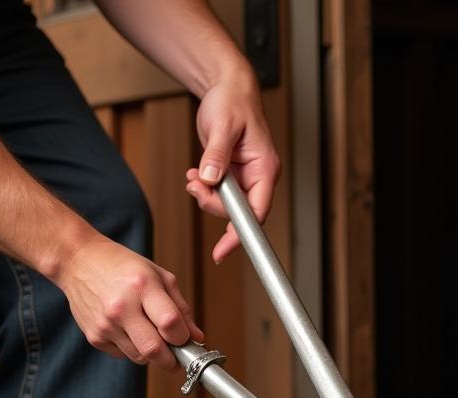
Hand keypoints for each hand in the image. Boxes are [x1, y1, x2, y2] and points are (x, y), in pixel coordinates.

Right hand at [55, 232, 202, 369]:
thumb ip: (181, 308)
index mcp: (142, 286)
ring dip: (152, 353)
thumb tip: (197, 337)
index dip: (184, 338)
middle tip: (176, 355)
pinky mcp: (94, 336)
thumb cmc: (122, 266)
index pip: (170, 325)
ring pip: (141, 358)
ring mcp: (105, 324)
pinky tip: (129, 330)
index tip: (185, 338)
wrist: (77, 260)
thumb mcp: (159, 276)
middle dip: (172, 360)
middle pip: (155, 351)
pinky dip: (132, 349)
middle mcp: (121, 307)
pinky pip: (123, 355)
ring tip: (150, 334)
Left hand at [186, 68, 280, 263]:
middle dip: (212, 204)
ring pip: (226, 205)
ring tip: (192, 177)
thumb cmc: (232, 101)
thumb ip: (217, 155)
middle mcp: (259, 177)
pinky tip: (196, 175)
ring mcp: (247, 178)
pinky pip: (220, 194)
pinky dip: (205, 189)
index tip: (223, 251)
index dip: (240, 234)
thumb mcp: (223, 125)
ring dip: (205, 196)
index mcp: (265, 169)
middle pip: (238, 212)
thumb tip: (211, 180)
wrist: (227, 86)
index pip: (256, 213)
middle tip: (194, 186)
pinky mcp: (233, 175)